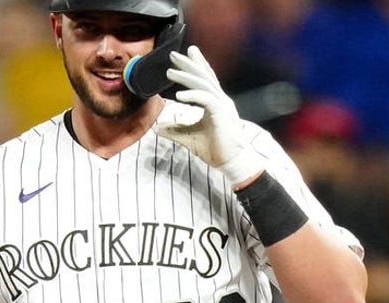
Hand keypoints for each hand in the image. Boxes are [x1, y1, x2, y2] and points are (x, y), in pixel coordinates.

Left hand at [155, 45, 262, 186]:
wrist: (232, 163)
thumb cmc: (215, 151)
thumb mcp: (189, 138)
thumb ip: (174, 130)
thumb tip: (156, 128)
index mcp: (216, 103)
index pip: (206, 79)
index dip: (197, 64)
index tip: (187, 52)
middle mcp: (221, 100)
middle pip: (204, 76)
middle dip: (188, 64)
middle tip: (173, 54)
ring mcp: (223, 106)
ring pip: (204, 85)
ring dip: (186, 77)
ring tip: (170, 72)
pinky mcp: (221, 115)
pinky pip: (206, 100)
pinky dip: (193, 95)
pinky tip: (179, 94)